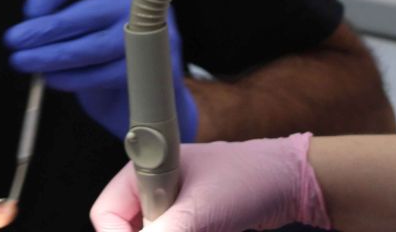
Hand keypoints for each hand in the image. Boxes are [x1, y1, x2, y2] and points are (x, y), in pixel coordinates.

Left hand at [4, 0, 197, 140]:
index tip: (29, 10)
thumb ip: (64, 18)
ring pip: (91, 47)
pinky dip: (71, 78)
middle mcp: (132, 3)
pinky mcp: (145, 67)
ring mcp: (143, 35)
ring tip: (23, 61)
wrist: (146, 86)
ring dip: (51, 56)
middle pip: (85, 12)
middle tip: (13, 40)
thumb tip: (28, 29)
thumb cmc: (104, 48)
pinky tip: (51, 78)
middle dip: (44, 29)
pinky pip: (102, 74)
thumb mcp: (87, 22)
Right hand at [90, 134, 330, 231]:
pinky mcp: (189, 224)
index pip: (106, 212)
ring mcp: (172, 208)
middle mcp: (153, 189)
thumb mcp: (201, 209)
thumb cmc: (248, 178)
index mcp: (145, 171)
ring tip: (211, 228)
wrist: (288, 183)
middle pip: (130, 230)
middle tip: (191, 231)